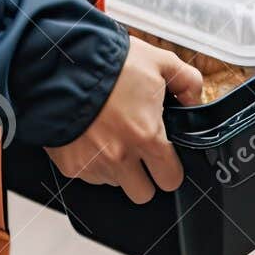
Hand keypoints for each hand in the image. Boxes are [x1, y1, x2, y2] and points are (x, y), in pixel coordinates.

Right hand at [46, 37, 203, 204]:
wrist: (58, 64)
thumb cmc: (107, 64)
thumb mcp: (159, 61)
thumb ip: (187, 82)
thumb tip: (195, 100)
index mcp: (147, 137)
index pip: (171, 179)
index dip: (171, 168)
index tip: (165, 157)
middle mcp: (120, 157)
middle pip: (143, 193)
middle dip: (145, 176)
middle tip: (139, 151)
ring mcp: (93, 164)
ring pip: (115, 183)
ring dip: (117, 167)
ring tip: (110, 134)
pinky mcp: (70, 165)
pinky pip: (89, 174)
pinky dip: (92, 161)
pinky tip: (90, 135)